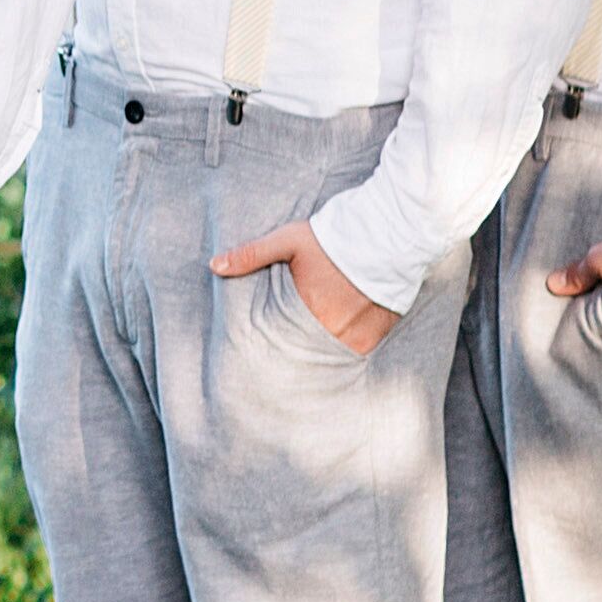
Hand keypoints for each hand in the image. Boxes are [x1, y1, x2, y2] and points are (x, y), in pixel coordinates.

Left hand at [209, 219, 389, 354]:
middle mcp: (333, 331)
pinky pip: (356, 354)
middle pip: (306, 354)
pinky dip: (345, 352)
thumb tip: (213, 266)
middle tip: (284, 366)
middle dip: (295, 357)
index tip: (264, 357)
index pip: (280, 343)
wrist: (388, 236)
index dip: (272, 349)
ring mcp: (358, 337)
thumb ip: (251, 255)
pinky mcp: (377, 336)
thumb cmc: (333, 238)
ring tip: (307, 360)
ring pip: (330, 358)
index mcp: (307, 312)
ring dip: (320, 356)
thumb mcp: (288, 241)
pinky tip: (334, 351)